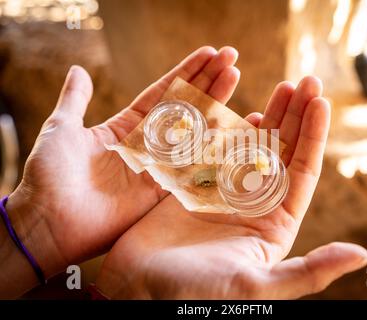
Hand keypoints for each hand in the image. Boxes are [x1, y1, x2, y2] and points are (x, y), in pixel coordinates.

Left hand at [2, 46, 240, 296]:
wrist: (49, 221)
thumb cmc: (51, 174)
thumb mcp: (62, 127)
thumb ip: (75, 99)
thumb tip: (79, 69)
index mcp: (125, 127)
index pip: (162, 93)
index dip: (185, 73)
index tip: (207, 54)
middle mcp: (146, 145)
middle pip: (184, 108)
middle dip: (207, 81)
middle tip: (230, 58)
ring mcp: (157, 167)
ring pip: (194, 131)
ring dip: (215, 104)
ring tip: (234, 76)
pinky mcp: (163, 191)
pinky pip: (192, 164)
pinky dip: (212, 145)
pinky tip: (231, 122)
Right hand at [95, 77, 366, 298]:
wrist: (140, 292)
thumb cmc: (197, 294)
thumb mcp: (258, 286)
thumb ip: (309, 271)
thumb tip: (362, 255)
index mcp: (272, 223)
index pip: (301, 171)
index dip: (312, 136)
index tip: (320, 101)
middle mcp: (252, 204)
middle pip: (281, 151)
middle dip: (295, 116)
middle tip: (306, 81)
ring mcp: (222, 192)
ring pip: (252, 146)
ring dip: (269, 116)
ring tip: (283, 87)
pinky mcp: (194, 185)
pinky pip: (216, 149)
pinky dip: (228, 128)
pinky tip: (241, 110)